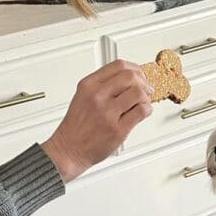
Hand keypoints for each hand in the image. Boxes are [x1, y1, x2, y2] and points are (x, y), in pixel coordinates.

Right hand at [41, 60, 153, 182]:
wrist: (68, 150)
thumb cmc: (76, 127)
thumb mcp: (83, 97)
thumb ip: (102, 86)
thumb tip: (129, 78)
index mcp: (88, 85)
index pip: (118, 65)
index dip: (134, 68)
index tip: (139, 74)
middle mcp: (97, 96)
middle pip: (130, 76)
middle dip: (143, 82)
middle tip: (146, 89)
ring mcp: (107, 113)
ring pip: (138, 92)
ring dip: (146, 97)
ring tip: (143, 102)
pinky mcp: (117, 129)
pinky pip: (141, 111)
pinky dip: (147, 109)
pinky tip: (143, 112)